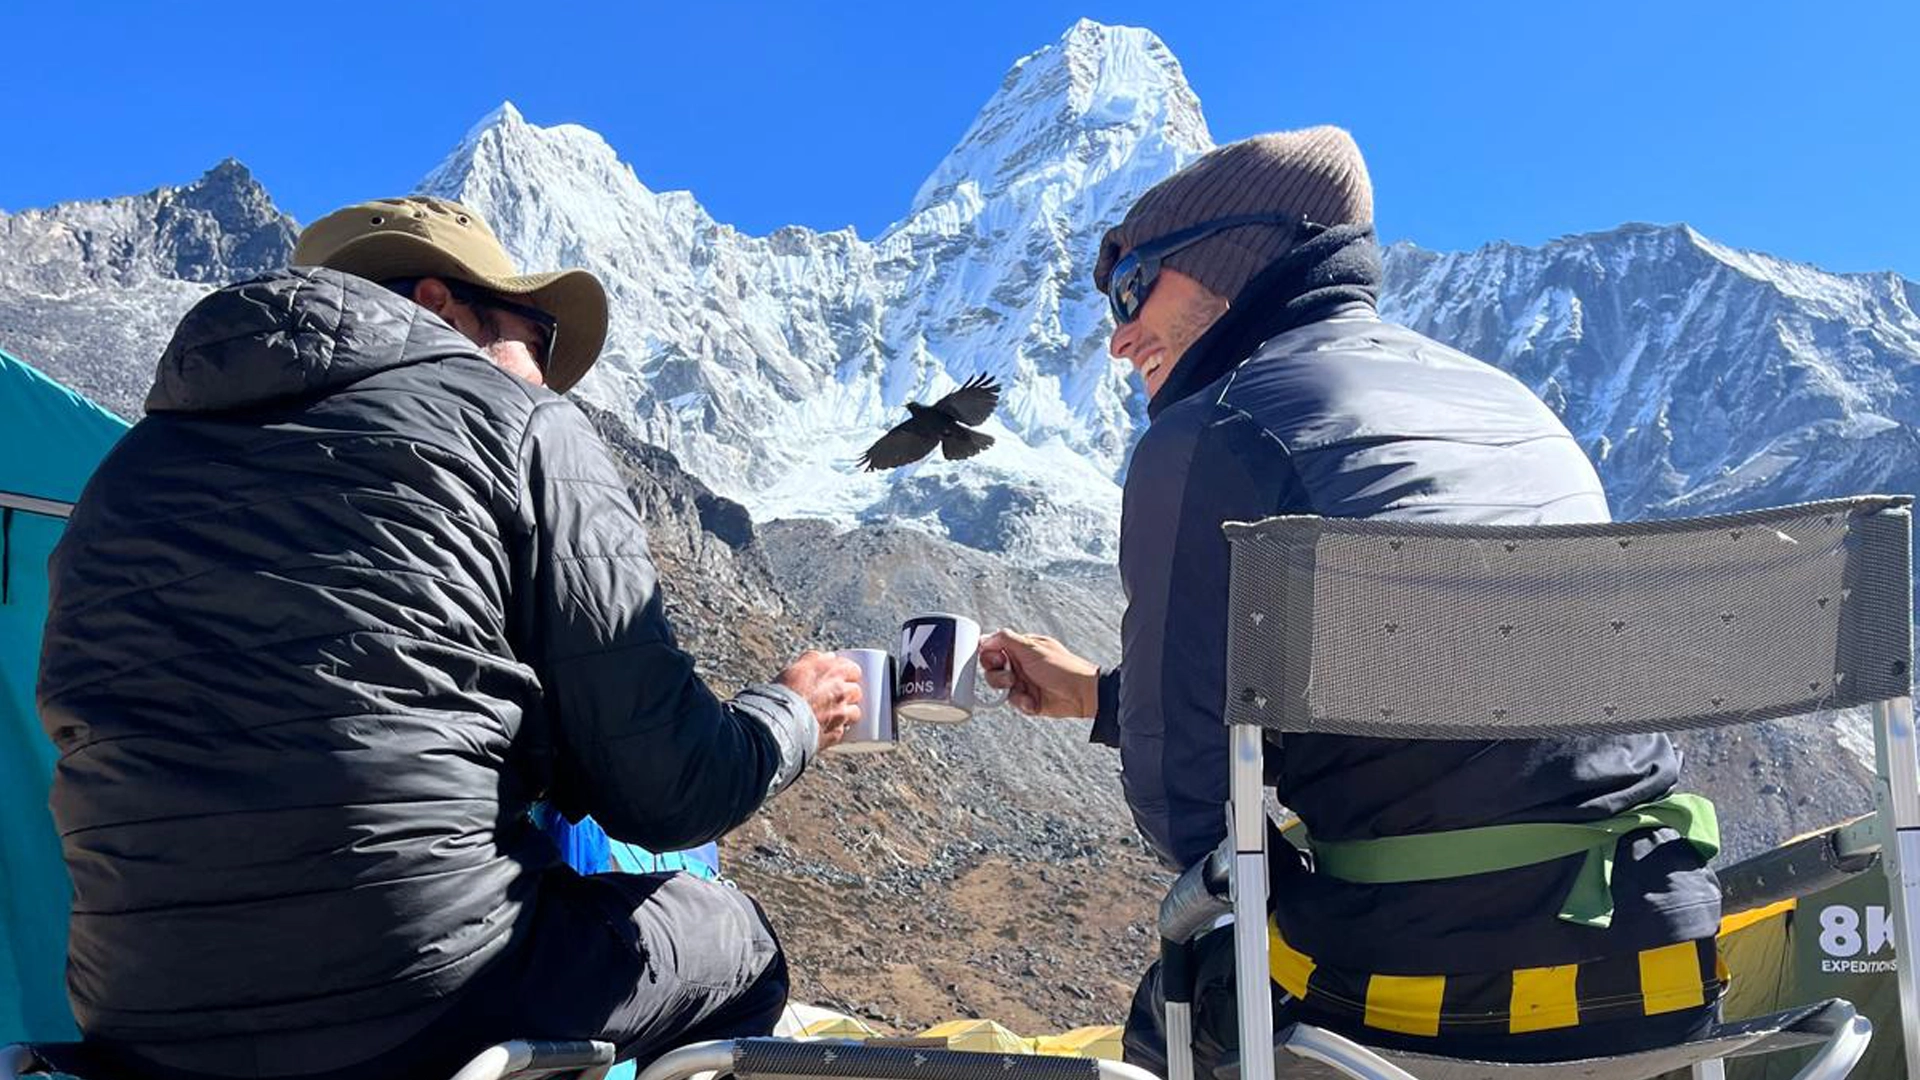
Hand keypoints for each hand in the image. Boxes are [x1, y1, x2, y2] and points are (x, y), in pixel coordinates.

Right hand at [776, 651, 863, 751]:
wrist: (780, 720)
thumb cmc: (785, 692)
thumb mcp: (796, 668)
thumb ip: (812, 659)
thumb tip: (827, 656)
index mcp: (833, 673)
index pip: (854, 670)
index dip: (850, 674)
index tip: (844, 677)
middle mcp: (841, 693)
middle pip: (856, 692)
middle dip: (850, 693)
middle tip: (838, 695)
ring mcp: (840, 715)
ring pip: (854, 713)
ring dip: (847, 713)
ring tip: (835, 714)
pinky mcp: (834, 734)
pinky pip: (841, 732)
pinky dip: (836, 730)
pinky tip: (828, 729)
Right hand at [979, 630, 1098, 717]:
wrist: (1081, 694)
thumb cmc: (1062, 667)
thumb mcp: (1032, 648)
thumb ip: (1006, 639)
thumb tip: (986, 637)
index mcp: (1021, 648)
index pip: (994, 648)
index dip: (990, 656)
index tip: (997, 660)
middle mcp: (1021, 664)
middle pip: (993, 670)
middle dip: (998, 676)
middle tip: (1011, 678)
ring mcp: (1025, 682)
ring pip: (1001, 688)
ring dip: (1011, 691)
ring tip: (1024, 690)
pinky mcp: (1029, 699)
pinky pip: (1014, 702)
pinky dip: (1022, 703)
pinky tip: (1033, 701)